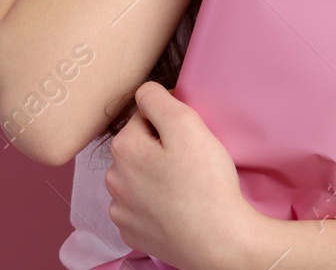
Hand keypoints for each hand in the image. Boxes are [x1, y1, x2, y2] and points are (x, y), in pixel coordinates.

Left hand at [104, 81, 260, 269]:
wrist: (221, 242)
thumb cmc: (207, 184)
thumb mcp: (186, 124)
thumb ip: (157, 99)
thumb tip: (144, 93)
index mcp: (124, 148)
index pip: (144, 115)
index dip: (170, 119)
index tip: (191, 133)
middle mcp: (114, 179)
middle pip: (138, 147)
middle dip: (159, 148)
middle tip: (190, 160)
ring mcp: (121, 210)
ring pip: (137, 178)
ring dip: (154, 176)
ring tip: (184, 186)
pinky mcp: (132, 233)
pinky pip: (140, 208)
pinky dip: (154, 204)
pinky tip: (176, 207)